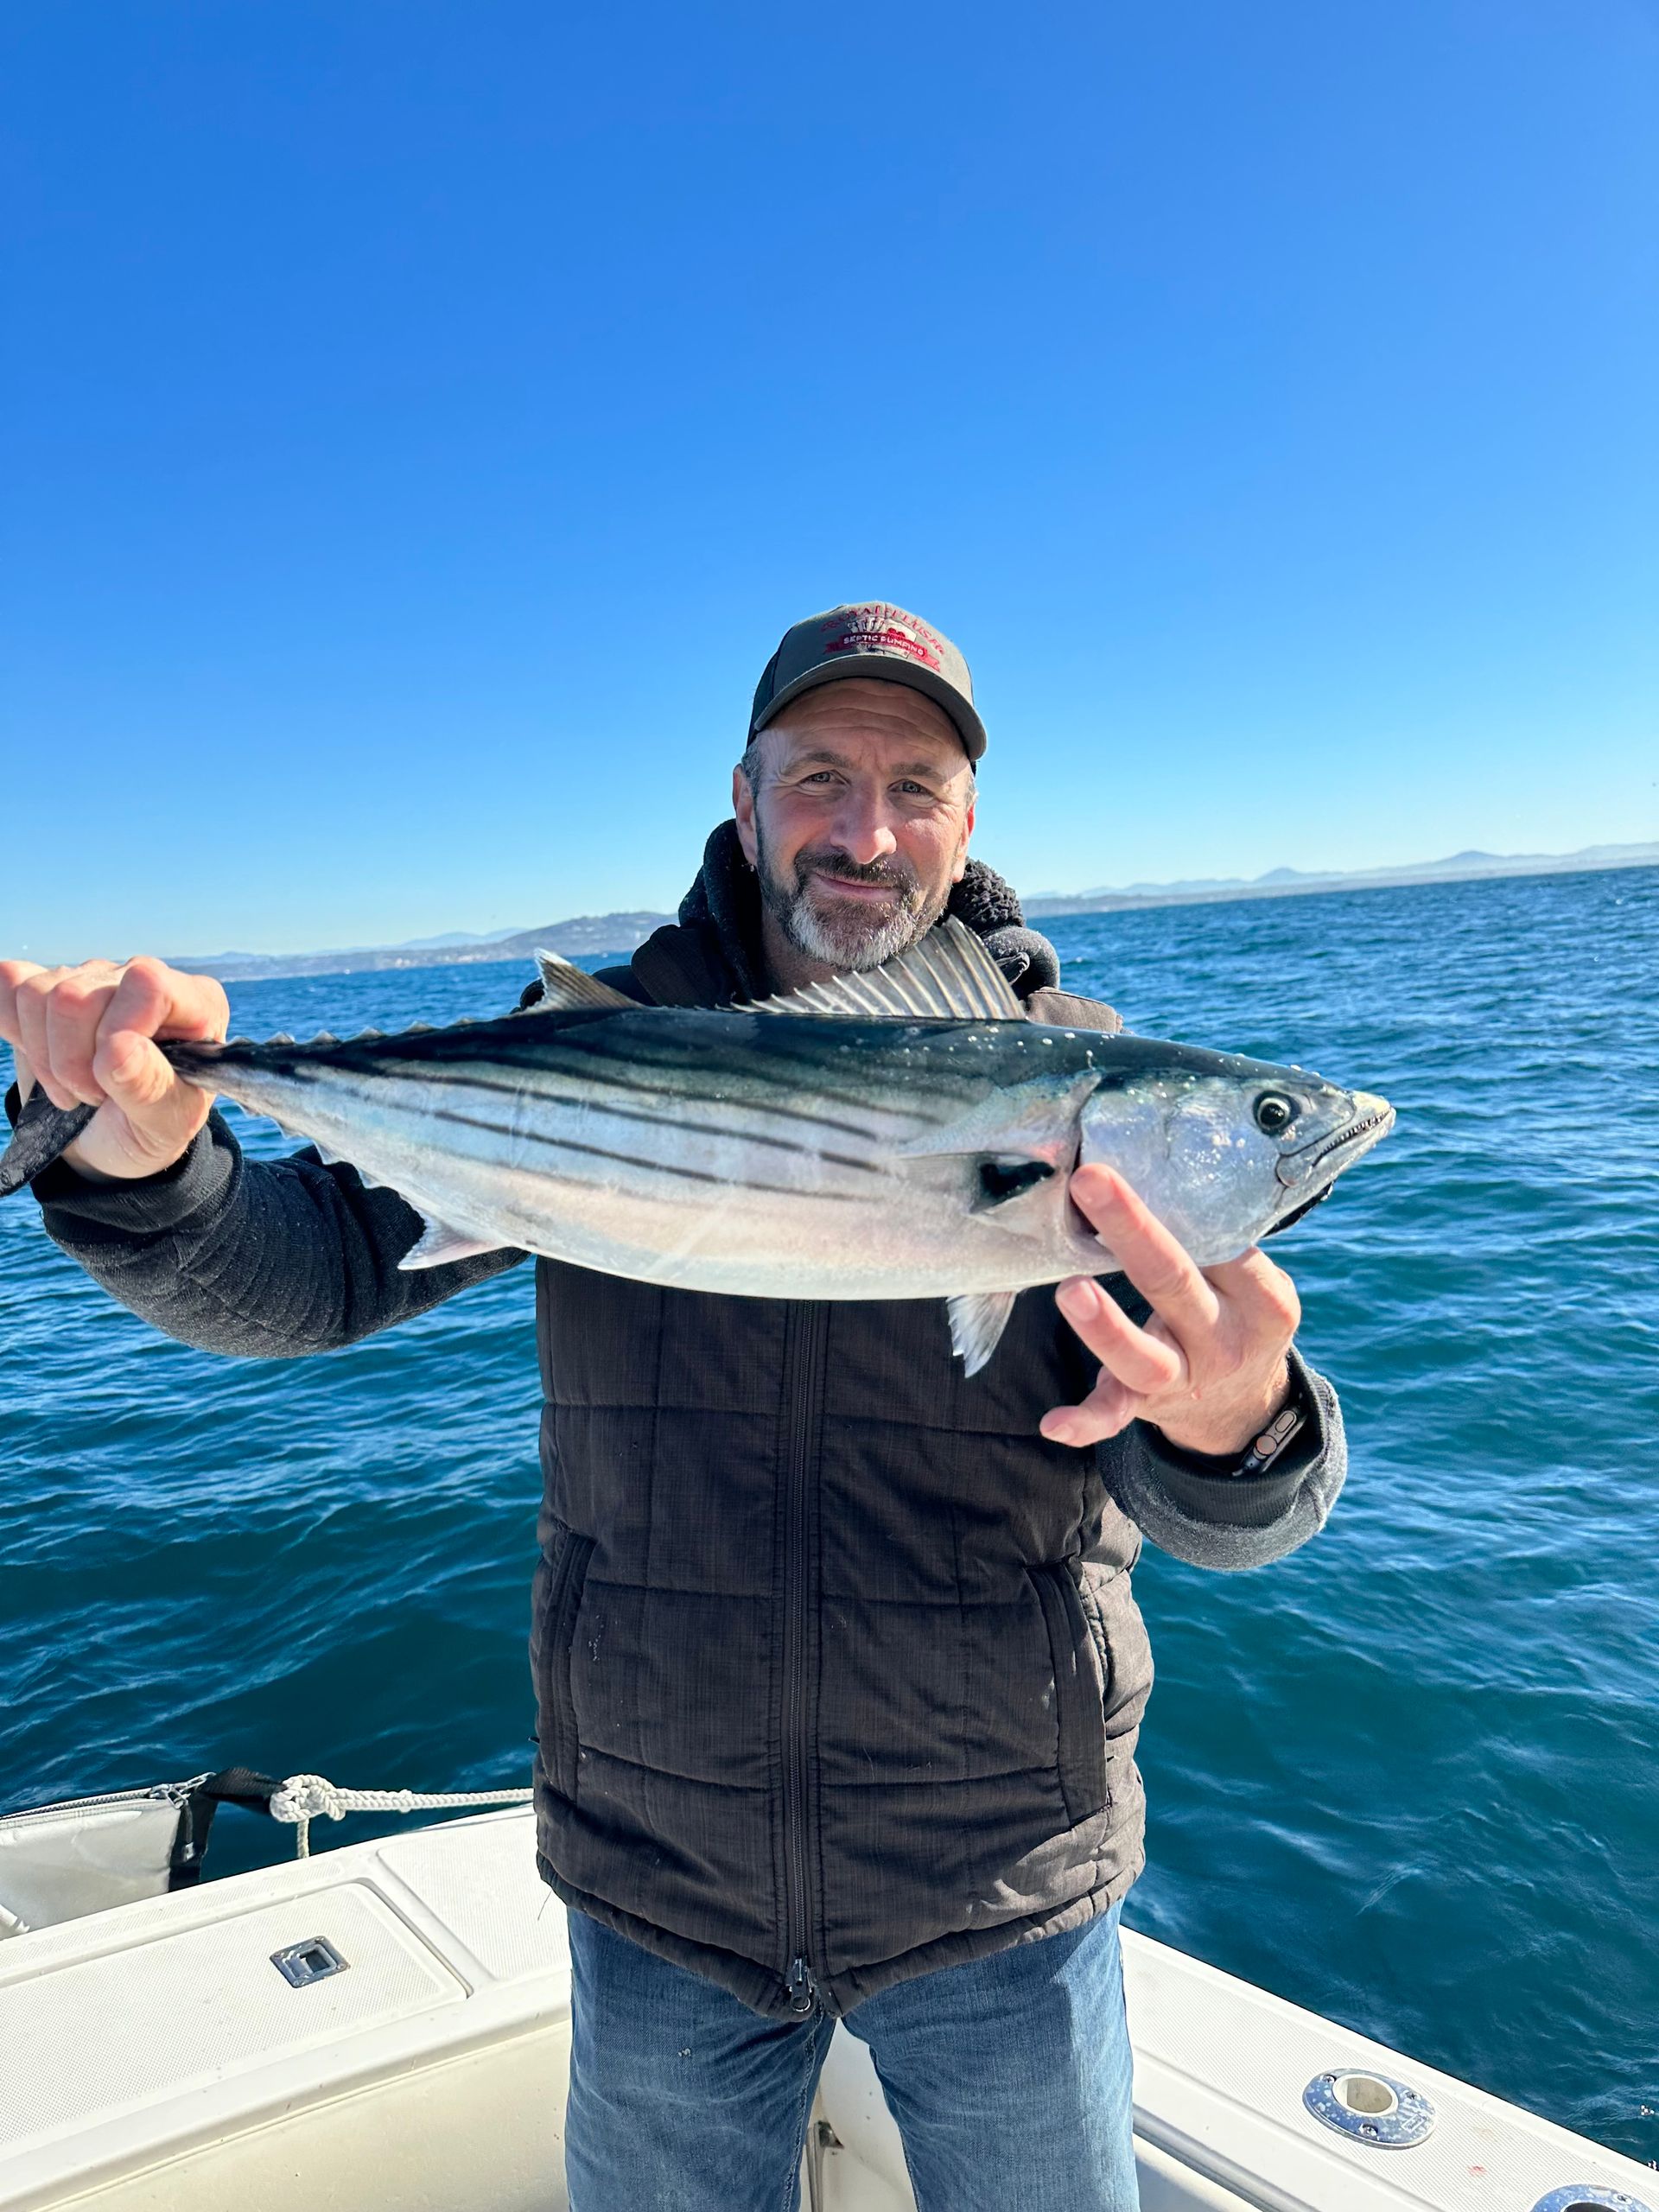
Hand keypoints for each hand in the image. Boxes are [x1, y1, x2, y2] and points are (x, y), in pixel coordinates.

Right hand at [0, 956, 227, 1181]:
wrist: (112, 1135)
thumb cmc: (151, 1126)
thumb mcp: (166, 1124)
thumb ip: (150, 1087)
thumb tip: (119, 1047)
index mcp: (195, 1003)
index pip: (147, 983)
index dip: (116, 1032)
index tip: (110, 1079)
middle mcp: (142, 978)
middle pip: (74, 995)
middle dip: (71, 1062)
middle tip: (94, 1096)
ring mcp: (93, 977)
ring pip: (36, 994)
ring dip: (44, 1057)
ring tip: (75, 1086)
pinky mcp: (46, 985)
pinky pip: (9, 984)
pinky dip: (14, 1029)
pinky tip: (42, 1055)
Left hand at [1040, 1164, 1299, 1455]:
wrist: (1244, 1405)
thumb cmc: (1234, 1312)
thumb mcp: (1252, 1282)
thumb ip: (1219, 1242)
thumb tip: (1153, 1168)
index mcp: (1262, 1302)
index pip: (1224, 1246)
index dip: (1176, 1204)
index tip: (1128, 1156)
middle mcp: (1224, 1341)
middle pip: (1176, 1282)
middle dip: (1131, 1231)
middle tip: (1089, 1181)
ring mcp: (1185, 1378)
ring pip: (1145, 1358)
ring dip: (1106, 1327)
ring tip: (1071, 1290)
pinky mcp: (1147, 1405)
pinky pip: (1115, 1417)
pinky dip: (1085, 1422)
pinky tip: (1053, 1423)